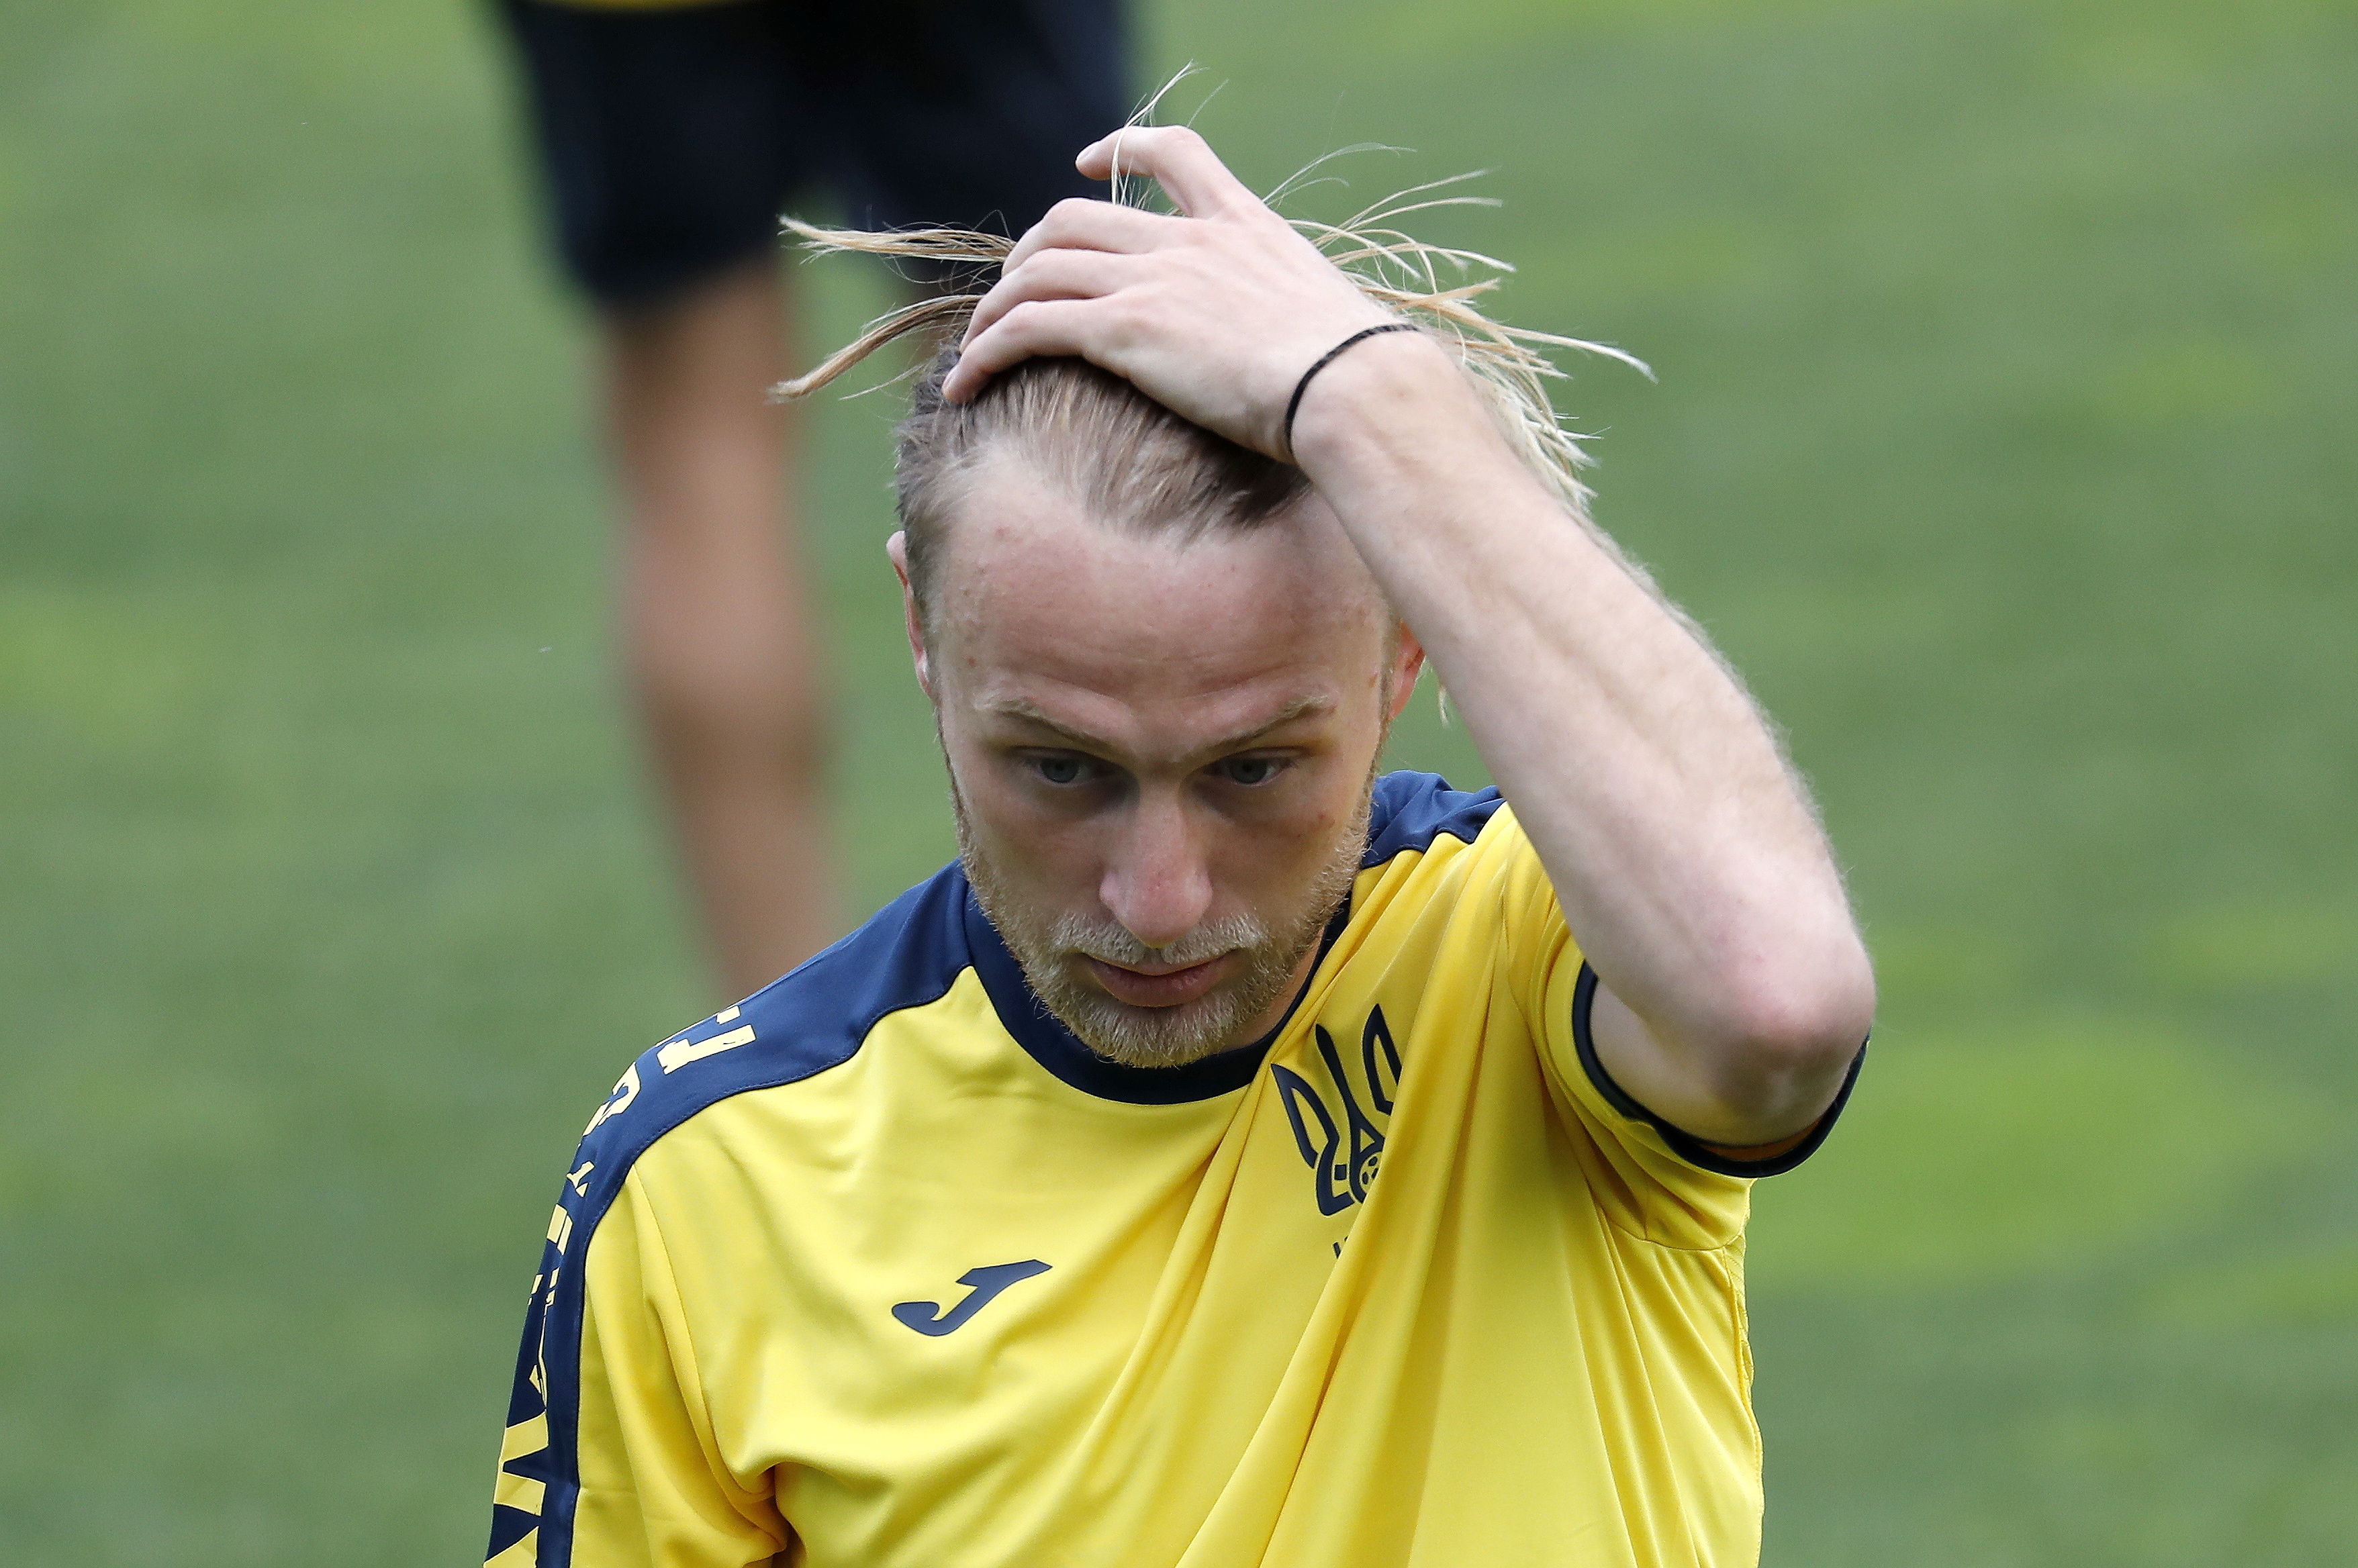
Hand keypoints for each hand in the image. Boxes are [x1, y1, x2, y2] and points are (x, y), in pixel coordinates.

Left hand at [943, 126, 1399, 457]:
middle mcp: (1187, 242)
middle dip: (1031, 252)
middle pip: (1074, 217)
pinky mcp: (1123, 329)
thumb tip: (1322, 358)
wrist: (1353, 385)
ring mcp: (1151, 280)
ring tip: (975, 349)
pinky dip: (985, 352)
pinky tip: (965, 386)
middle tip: (1015, 294)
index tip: (1087, 162)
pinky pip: (1027, 328)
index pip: (1176, 153)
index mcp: (1242, 226)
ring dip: (995, 309)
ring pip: (1037, 271)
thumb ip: (1300, 318)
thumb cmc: (1362, 375)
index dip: (1123, 147)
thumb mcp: (1333, 320)